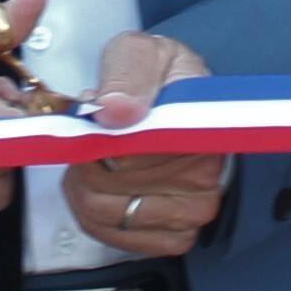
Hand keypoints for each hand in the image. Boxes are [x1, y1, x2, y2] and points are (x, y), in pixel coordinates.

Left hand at [66, 33, 222, 259]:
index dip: (95, 142)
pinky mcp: (175, 237)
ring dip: (84, 188)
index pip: (129, 155)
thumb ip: (126, 74)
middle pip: (111, 190)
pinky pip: (114, 237)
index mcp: (200, 131)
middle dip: (84, 164)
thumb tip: (116, 109)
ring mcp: (193, 213)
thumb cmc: (155, 76)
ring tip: (91, 161)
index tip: (90, 125)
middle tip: (87, 142)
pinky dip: (93, 215)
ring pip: (106, 215)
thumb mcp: (139, 53)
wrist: (171, 94)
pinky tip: (100, 189)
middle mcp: (206, 178)